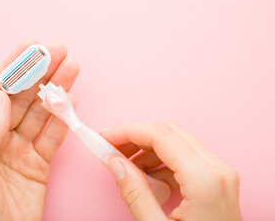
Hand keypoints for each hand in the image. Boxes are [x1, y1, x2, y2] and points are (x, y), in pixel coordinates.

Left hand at [0, 40, 79, 220]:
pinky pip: (53, 136)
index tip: (30, 48)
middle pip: (22, 97)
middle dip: (40, 73)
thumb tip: (0, 96)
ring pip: (41, 113)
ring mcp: (20, 149)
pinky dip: (63, 119)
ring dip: (56, 91)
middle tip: (59, 52)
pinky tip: (71, 101)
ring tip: (72, 69)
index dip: (13, 68)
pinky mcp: (40, 163)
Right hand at [101, 122, 241, 220]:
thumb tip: (114, 162)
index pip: (161, 135)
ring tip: (124, 164)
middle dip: (135, 136)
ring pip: (177, 142)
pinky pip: (184, 159)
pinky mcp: (217, 181)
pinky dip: (160, 162)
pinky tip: (145, 176)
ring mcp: (220, 174)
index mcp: (204, 180)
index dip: (128, 131)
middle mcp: (217, 170)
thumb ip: (135, 193)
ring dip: (147, 148)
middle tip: (110, 146)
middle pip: (169, 133)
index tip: (105, 136)